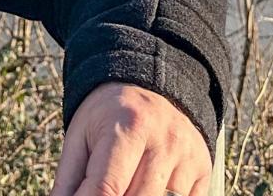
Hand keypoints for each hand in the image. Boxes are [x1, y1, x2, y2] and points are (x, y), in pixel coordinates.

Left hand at [49, 81, 210, 195]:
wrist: (149, 87)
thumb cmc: (107, 116)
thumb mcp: (79, 138)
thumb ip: (68, 180)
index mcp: (129, 127)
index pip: (106, 189)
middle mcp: (165, 140)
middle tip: (103, 190)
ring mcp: (189, 155)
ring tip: (124, 185)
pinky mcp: (204, 168)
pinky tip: (147, 186)